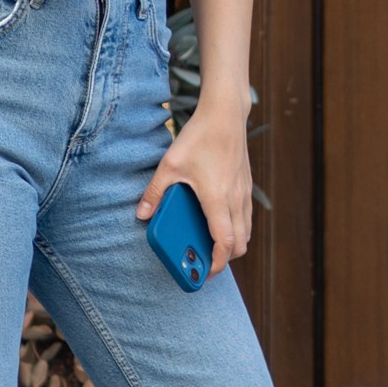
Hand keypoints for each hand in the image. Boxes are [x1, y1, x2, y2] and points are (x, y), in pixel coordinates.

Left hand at [137, 100, 253, 276]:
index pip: (225, 242)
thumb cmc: (200, 137)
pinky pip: (246, 215)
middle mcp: (235, 199)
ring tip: (210, 244)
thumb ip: (155, 192)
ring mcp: (244, 192)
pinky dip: (236, 226)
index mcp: (217, 199)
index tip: (205, 273)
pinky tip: (217, 218)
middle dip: (224, 258)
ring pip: (246, 230)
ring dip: (232, 242)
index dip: (217, 263)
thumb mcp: (170, 164)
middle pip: (240, 243)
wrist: (226, 113)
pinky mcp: (246, 184)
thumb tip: (141, 214)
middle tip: (204, 261)